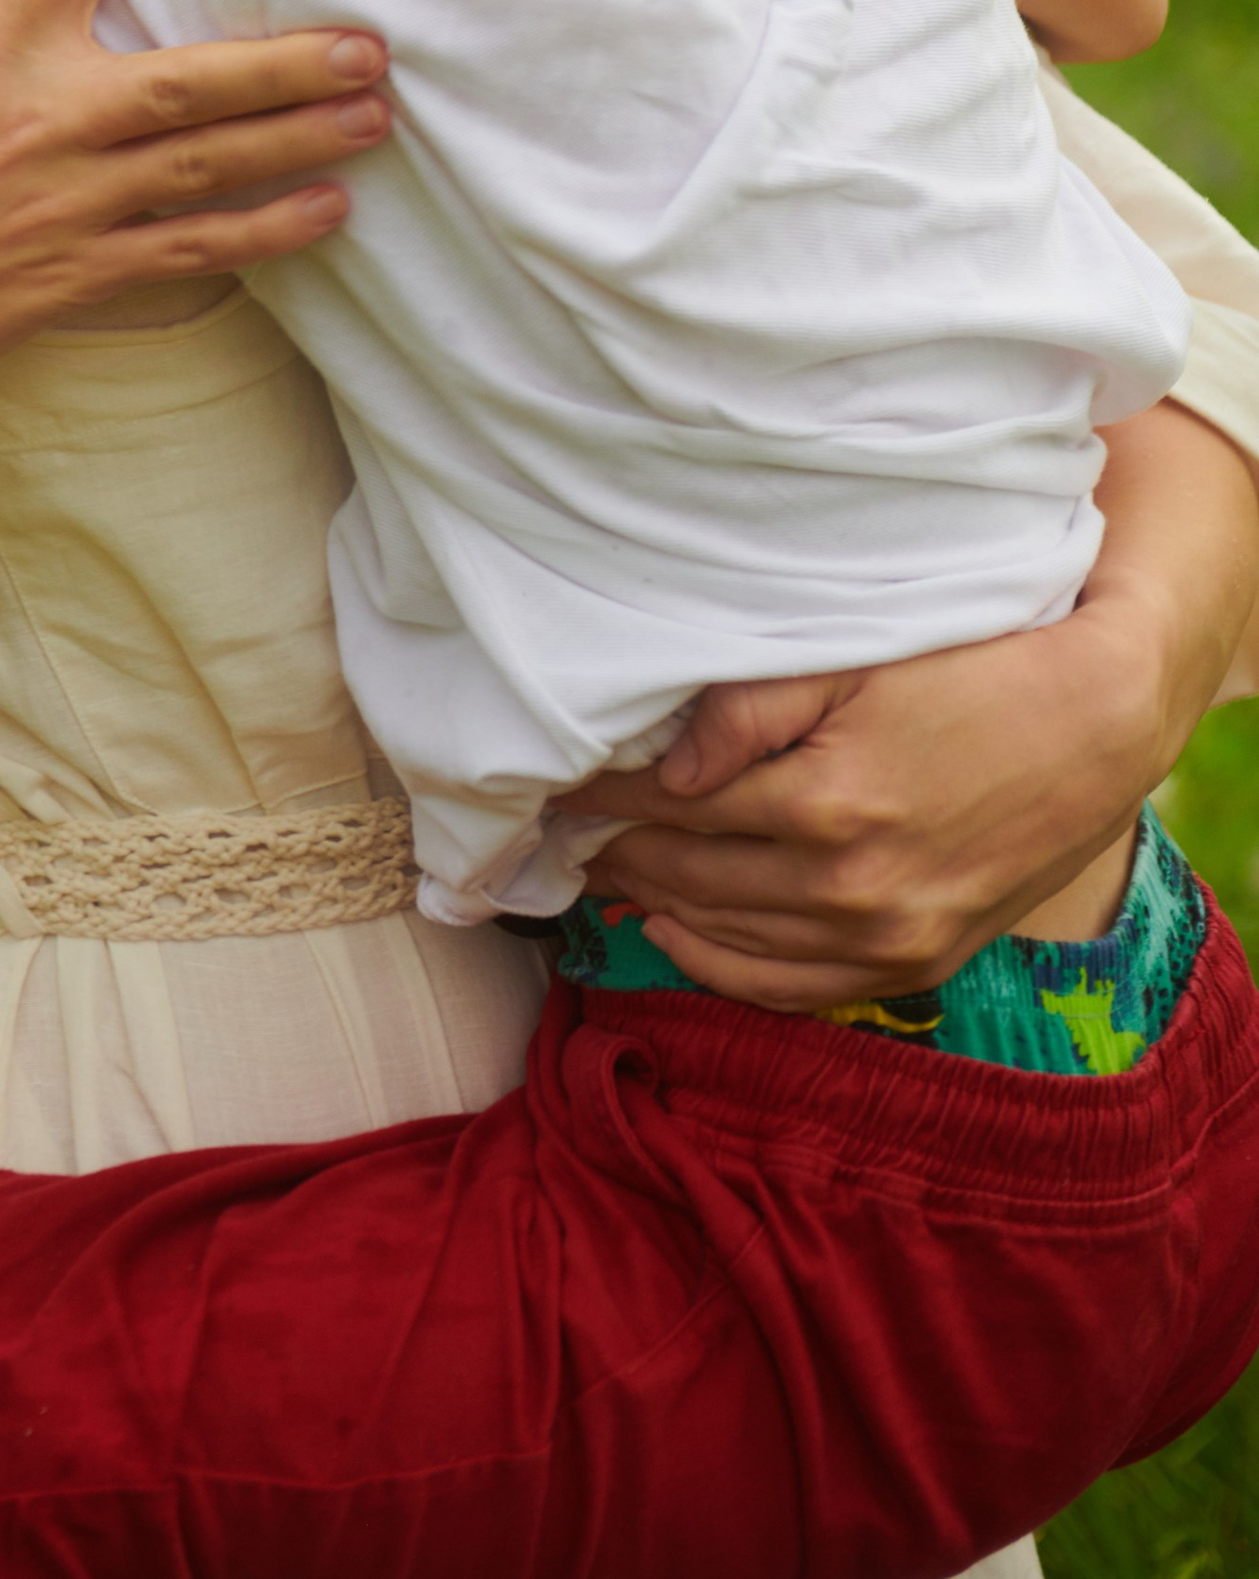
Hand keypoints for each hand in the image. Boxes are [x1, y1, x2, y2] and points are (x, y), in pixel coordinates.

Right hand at [0, 0, 390, 464]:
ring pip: (209, 164)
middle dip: (287, 60)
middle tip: (368, 39)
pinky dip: (266, 231)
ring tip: (376, 113)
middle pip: (188, 78)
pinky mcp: (77, 276)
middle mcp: (39, 123)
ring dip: (300, 137)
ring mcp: (66, 206)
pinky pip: (192, 249)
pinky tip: (327, 209)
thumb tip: (24, 19)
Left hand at [569, 614, 1155, 1009]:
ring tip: (598, 868)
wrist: (1095, 724)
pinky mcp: (914, 963)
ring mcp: (886, 938)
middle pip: (691, 874)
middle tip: (556, 824)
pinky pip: (793, 988)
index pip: (674, 803)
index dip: (605, 791)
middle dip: (615, 846)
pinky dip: (721, 969)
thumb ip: (752, 708)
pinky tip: (672, 935)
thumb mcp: (858, 661)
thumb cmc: (973, 670)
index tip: (554, 778)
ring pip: (729, 937)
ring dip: (654, 903)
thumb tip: (667, 765)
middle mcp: (850, 887)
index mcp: (825, 804)